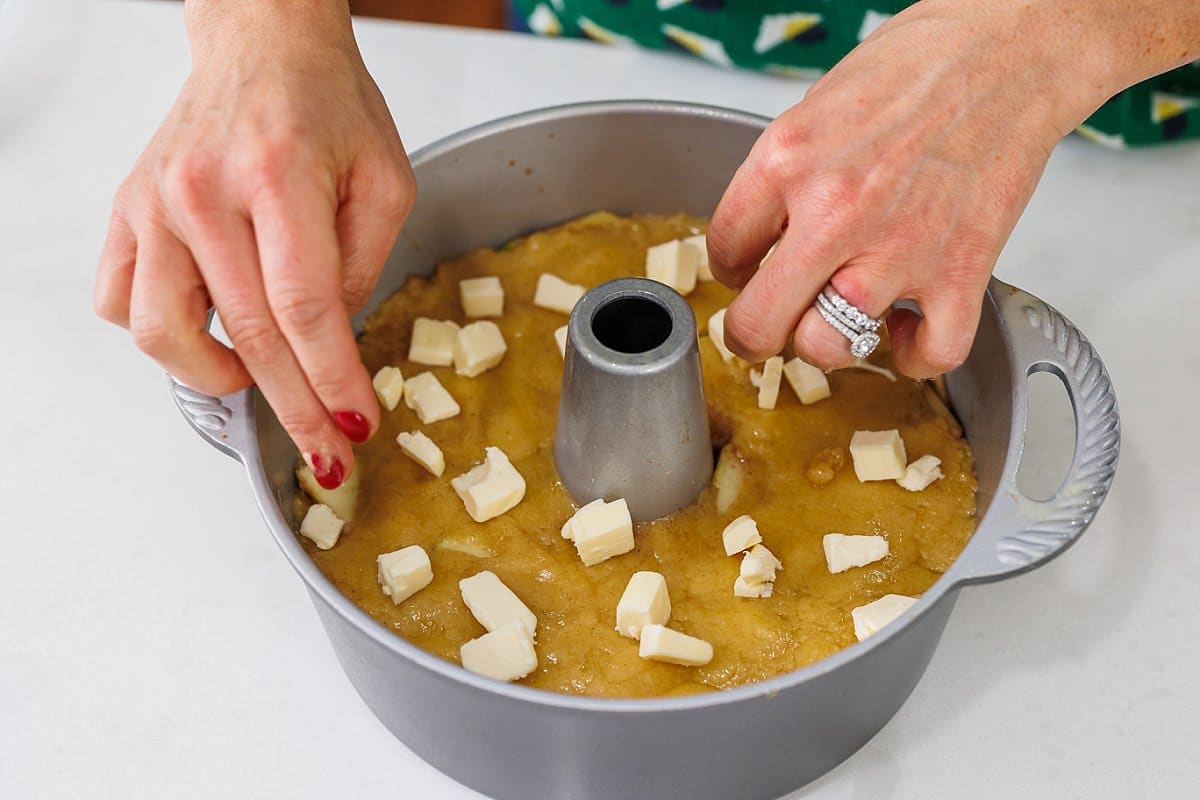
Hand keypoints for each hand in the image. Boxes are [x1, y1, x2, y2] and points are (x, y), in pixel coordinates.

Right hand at [95, 1, 412, 487]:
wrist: (263, 45)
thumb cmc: (328, 106)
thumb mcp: (384, 179)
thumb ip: (362, 263)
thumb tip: (334, 339)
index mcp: (278, 177)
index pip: (304, 308)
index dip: (332, 379)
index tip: (356, 423)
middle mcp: (204, 192)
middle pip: (249, 335)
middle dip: (296, 411)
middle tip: (327, 454)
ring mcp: (155, 204)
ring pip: (162, 332)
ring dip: (219, 379)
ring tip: (263, 379)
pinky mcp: (128, 210)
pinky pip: (120, 301)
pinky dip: (162, 336)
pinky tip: (210, 332)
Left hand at [706, 0, 1104, 376]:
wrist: (1011, 49)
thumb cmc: (920, 65)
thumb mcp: (814, 108)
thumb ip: (781, 180)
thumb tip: (760, 237)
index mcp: (787, 163)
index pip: (722, 251)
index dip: (730, 269)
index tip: (747, 270)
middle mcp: (835, 213)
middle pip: (757, 324)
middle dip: (752, 334)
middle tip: (764, 329)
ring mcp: (898, 250)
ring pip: (827, 349)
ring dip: (827, 344)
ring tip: (838, 317)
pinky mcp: (961, 272)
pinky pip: (929, 355)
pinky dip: (914, 356)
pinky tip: (907, 330)